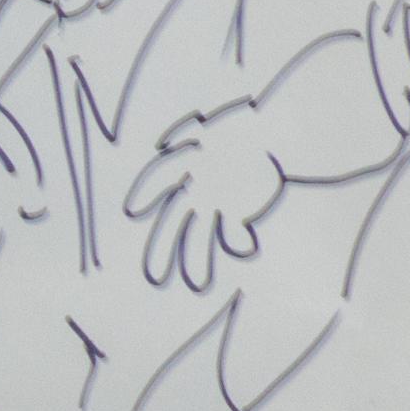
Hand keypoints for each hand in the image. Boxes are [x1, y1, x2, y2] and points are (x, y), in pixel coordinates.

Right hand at [126, 101, 282, 291]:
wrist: (276, 137)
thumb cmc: (242, 127)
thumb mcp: (216, 128)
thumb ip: (189, 137)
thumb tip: (165, 146)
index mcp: (186, 165)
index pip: (160, 181)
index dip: (147, 193)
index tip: (133, 210)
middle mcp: (195, 189)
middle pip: (175, 220)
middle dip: (164, 248)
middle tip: (155, 276)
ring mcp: (214, 202)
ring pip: (199, 234)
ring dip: (196, 258)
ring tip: (198, 283)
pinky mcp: (236, 211)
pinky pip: (229, 230)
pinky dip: (233, 239)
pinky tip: (244, 247)